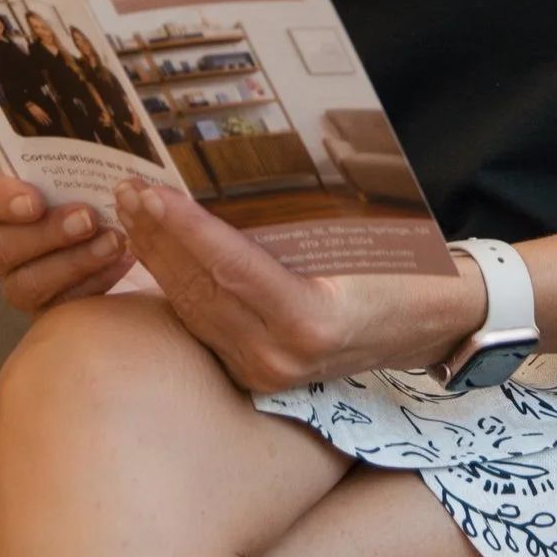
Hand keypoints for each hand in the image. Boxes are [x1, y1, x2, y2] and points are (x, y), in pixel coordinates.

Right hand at [0, 169, 138, 314]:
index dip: (0, 198)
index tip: (36, 200)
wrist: (152, 238)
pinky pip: (58, 308)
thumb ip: (101, 157)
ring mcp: (24, 281)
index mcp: (9, 200)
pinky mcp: (51, 311)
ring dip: (72, 262)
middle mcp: (7, 243)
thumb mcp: (111, 168)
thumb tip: (111, 152)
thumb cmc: (121, 194)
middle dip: (46, 233)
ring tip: (114, 243)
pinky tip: (122, 263)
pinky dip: (92, 284)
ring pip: (25, 284)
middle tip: (88, 218)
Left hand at [113, 177, 486, 393]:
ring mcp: (265, 372)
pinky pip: (204, 325)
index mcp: (312, 320)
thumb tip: (224, 180)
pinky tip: (155, 253)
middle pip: (203, 288)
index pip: (233, 267)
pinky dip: (177, 286)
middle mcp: (281, 356)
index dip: (186, 228)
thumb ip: (290, 225)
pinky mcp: (255, 375)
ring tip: (132, 212)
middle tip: (127, 189)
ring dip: (158, 258)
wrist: (428, 326)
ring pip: (195, 308)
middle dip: (159, 236)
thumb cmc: (400, 268)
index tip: (152, 193)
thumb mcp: (356, 239)